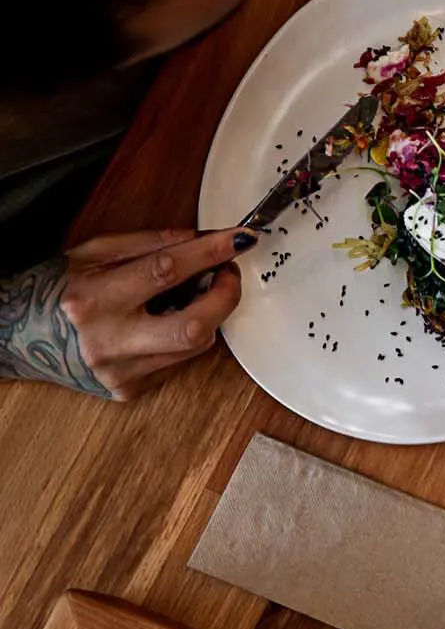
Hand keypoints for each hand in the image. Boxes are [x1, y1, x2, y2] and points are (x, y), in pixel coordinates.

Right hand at [0, 230, 249, 398]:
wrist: (19, 335)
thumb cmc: (57, 289)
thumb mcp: (92, 252)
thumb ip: (149, 243)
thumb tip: (201, 238)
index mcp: (93, 300)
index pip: (167, 271)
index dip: (210, 252)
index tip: (239, 238)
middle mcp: (107, 341)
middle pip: (193, 326)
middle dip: (226, 295)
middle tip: (229, 272)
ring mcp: (119, 372)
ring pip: (194, 346)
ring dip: (211, 314)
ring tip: (201, 292)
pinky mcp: (128, 390)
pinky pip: (179, 360)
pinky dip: (186, 336)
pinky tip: (172, 319)